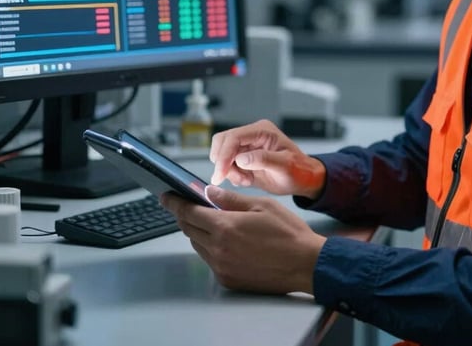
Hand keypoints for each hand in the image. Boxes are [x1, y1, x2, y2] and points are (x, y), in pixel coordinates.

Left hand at [161, 186, 325, 293]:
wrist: (304, 264)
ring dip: (199, 231)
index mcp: (226, 227)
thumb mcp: (261, 205)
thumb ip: (231, 199)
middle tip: (186, 205)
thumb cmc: (288, 233)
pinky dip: (211, 247)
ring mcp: (222, 267)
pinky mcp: (228, 279)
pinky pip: (209, 260)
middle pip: (189, 229)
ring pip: (198, 244)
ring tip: (213, 221)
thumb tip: (209, 192)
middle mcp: (219, 249)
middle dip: (185, 215)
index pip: (189, 212)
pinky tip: (226, 240)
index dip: (175, 203)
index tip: (166, 197)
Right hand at [209, 119, 325, 199]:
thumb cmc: (299, 170)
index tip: (221, 174)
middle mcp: (252, 135)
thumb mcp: (285, 166)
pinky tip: (247, 180)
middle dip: (223, 163)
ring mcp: (247, 146)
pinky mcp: (244, 157)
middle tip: (235, 179)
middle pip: (223, 142)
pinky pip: (228, 165)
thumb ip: (263, 160)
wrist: (303, 179)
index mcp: (262, 131)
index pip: (234, 137)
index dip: (224, 155)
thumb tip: (240, 158)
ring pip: (223, 155)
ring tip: (247, 180)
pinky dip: (232, 175)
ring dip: (229, 171)